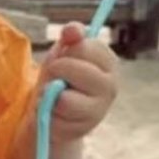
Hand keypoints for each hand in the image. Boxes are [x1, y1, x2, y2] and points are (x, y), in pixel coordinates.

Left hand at [37, 23, 117, 143]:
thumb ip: (71, 37)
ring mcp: (99, 110)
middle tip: (57, 78)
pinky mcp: (82, 129)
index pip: (83, 46)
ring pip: (64, 97)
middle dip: (56, 70)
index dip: (67, 51)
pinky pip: (55, 114)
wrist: (54, 113)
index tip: (66, 57)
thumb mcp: (64, 52)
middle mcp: (111, 85)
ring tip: (55, 95)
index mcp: (108, 62)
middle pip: (71, 68)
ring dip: (50, 93)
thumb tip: (72, 30)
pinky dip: (48, 110)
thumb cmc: (61, 78)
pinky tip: (54, 111)